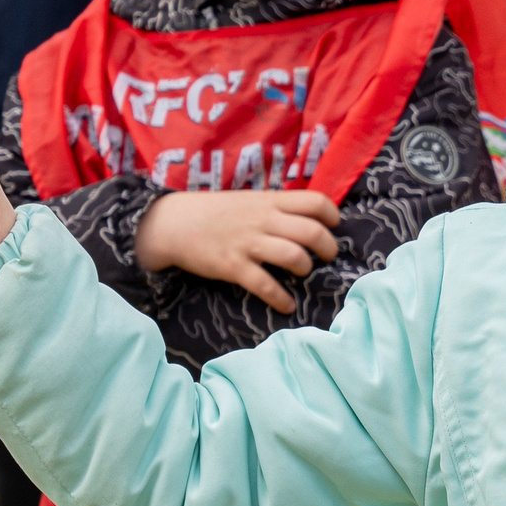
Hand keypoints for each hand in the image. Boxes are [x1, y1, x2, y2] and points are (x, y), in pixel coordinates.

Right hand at [135, 189, 342, 313]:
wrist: (171, 222)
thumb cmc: (214, 212)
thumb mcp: (249, 200)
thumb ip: (276, 208)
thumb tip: (308, 219)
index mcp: (269, 201)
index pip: (315, 202)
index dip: (332, 216)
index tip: (334, 226)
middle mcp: (263, 220)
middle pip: (312, 232)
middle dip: (328, 248)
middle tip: (327, 257)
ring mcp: (248, 243)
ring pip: (294, 256)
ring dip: (306, 269)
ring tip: (303, 273)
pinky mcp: (232, 266)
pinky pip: (265, 285)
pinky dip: (281, 299)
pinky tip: (287, 305)